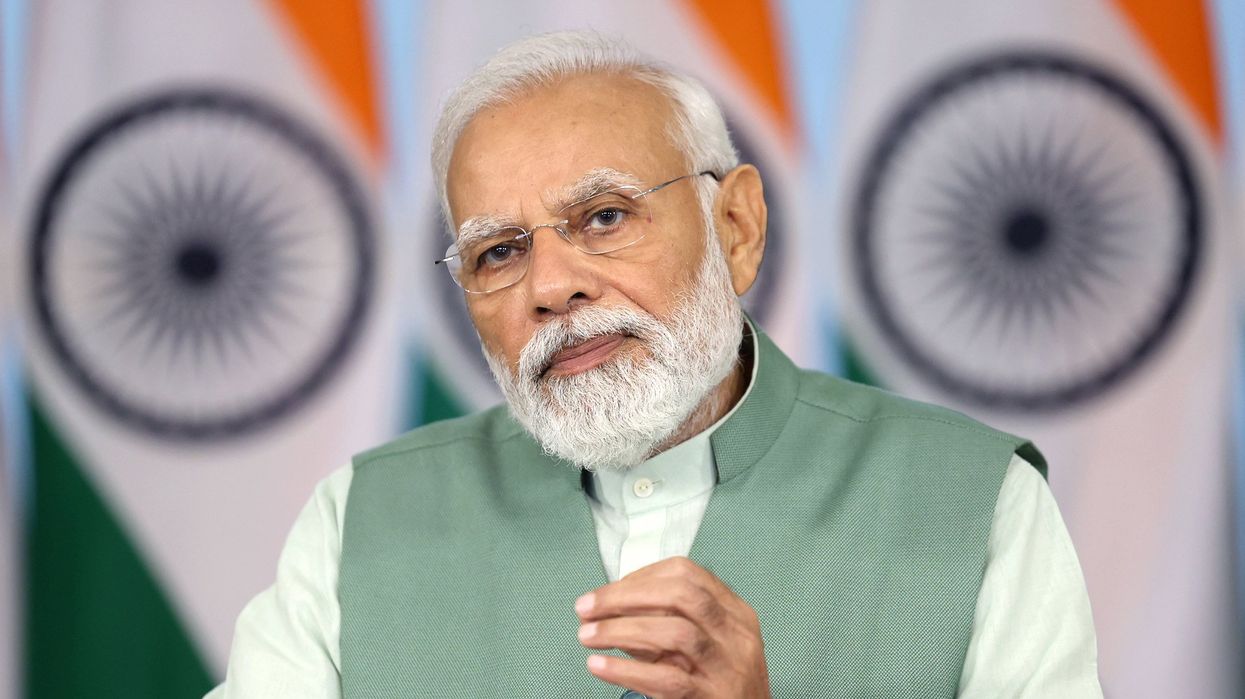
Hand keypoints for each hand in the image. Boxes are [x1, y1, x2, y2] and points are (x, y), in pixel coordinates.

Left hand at [575, 556, 770, 697]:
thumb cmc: (721, 687)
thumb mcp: (704, 646)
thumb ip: (665, 623)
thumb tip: (610, 608)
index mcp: (735, 613)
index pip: (687, 574)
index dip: (641, 577)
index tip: (609, 591)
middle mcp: (737, 635)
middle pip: (681, 595)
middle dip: (625, 596)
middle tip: (587, 607)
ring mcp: (728, 667)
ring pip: (674, 632)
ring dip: (621, 630)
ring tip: (587, 636)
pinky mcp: (712, 698)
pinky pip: (667, 679)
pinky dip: (627, 671)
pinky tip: (600, 666)